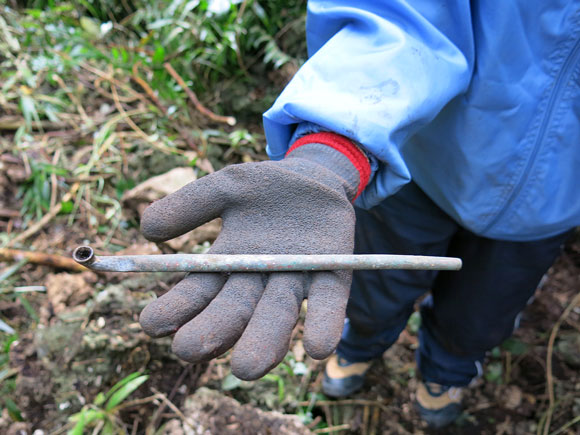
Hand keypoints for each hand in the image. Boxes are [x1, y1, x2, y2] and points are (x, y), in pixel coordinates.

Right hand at [139, 134, 368, 379]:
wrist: (315, 179)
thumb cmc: (266, 187)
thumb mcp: (227, 187)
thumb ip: (191, 204)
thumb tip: (146, 228)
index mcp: (227, 265)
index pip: (196, 294)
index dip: (173, 310)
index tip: (151, 324)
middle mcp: (258, 282)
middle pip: (233, 313)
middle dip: (212, 332)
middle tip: (189, 349)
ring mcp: (295, 281)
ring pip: (276, 316)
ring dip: (264, 341)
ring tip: (248, 367)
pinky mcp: (333, 275)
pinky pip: (327, 303)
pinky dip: (323, 324)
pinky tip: (317, 347)